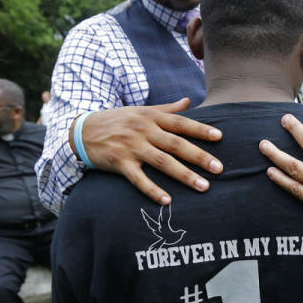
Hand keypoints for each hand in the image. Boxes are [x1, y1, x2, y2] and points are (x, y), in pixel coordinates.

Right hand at [76, 99, 222, 204]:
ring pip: (162, 162)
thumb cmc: (118, 120)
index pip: (180, 123)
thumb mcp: (140, 110)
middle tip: (219, 168)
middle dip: (199, 156)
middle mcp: (143, 130)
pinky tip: (167, 201)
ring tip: (203, 186)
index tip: (219, 137)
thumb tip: (188, 101)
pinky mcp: (119, 162)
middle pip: (175, 144)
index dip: (200, 129)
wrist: (83, 129)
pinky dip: (152, 189)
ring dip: (184, 175)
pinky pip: (138, 178)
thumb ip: (166, 109)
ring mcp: (131, 147)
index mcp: (151, 117)